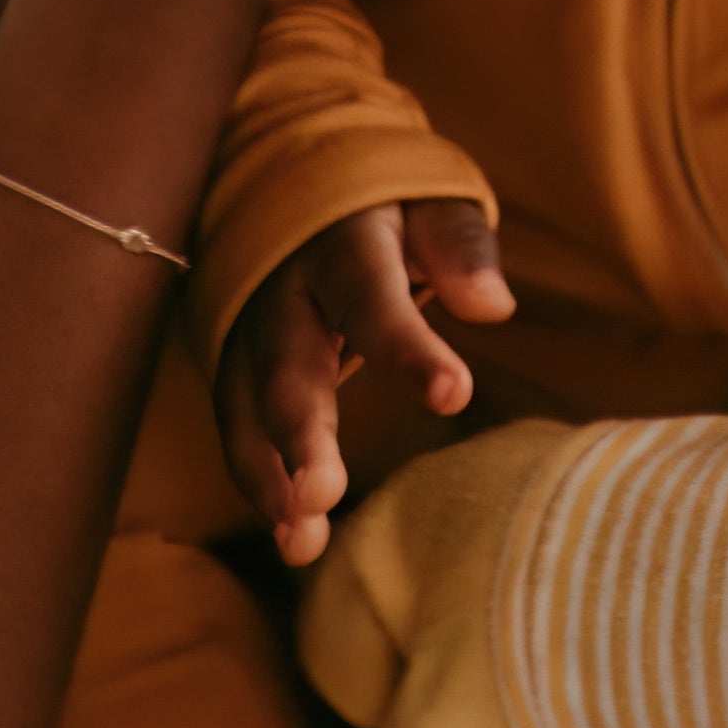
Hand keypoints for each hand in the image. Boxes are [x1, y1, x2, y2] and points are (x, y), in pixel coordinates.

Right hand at [216, 198, 515, 565]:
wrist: (295, 184)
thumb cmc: (385, 204)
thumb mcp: (430, 200)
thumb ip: (460, 247)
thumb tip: (493, 306)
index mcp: (343, 246)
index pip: (374, 298)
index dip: (409, 349)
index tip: (454, 395)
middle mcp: (284, 293)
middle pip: (288, 366)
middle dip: (300, 434)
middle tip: (323, 495)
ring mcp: (250, 332)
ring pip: (247, 409)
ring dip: (270, 478)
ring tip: (302, 543)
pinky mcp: (234, 366)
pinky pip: (239, 428)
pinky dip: (260, 482)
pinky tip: (293, 537)